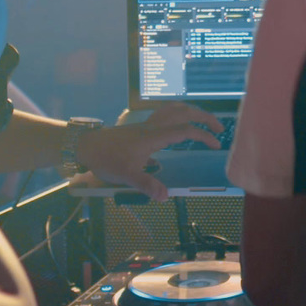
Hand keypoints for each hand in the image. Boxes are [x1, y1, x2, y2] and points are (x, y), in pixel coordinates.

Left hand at [75, 103, 225, 201]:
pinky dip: (178, 114)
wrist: (85, 146)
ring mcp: (147, 124)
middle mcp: (153, 126)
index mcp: (154, 136)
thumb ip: (146, 185)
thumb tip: (165, 196)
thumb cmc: (106, 159)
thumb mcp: (126, 175)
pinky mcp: (141, 127)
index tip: (216, 145)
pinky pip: (165, 113)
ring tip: (203, 120)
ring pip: (174, 108)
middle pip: (184, 112)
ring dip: (192, 111)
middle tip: (219, 127)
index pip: (185, 130)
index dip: (204, 135)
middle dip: (204, 117)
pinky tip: (178, 126)